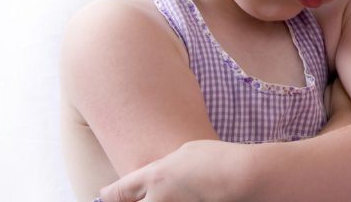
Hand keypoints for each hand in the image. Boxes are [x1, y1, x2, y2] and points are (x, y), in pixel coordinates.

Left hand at [96, 140, 249, 201]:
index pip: (116, 194)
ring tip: (165, 194)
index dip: (106, 197)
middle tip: (131, 198)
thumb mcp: (185, 152)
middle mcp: (158, 199)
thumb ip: (163, 168)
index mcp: (154, 177)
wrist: (245, 176)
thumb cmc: (218, 159)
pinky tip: (185, 196)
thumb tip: (156, 178)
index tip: (104, 197)